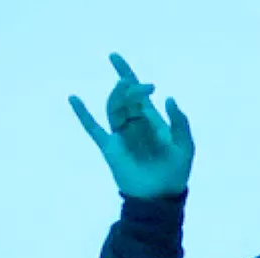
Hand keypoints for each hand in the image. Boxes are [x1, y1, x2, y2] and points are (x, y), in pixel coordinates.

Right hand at [69, 53, 194, 198]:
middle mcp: (134, 125)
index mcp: (152, 121)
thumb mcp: (184, 146)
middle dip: (129, 88)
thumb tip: (168, 97)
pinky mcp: (109, 147)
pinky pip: (93, 128)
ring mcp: (121, 135)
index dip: (128, 75)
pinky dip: (83, 114)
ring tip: (122, 87)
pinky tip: (74, 98)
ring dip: (117, 97)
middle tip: (133, 84)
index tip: (116, 59)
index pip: (138, 94)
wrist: (159, 197)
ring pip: (113, 109)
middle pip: (126, 98)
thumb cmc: (175, 173)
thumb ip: (180, 122)